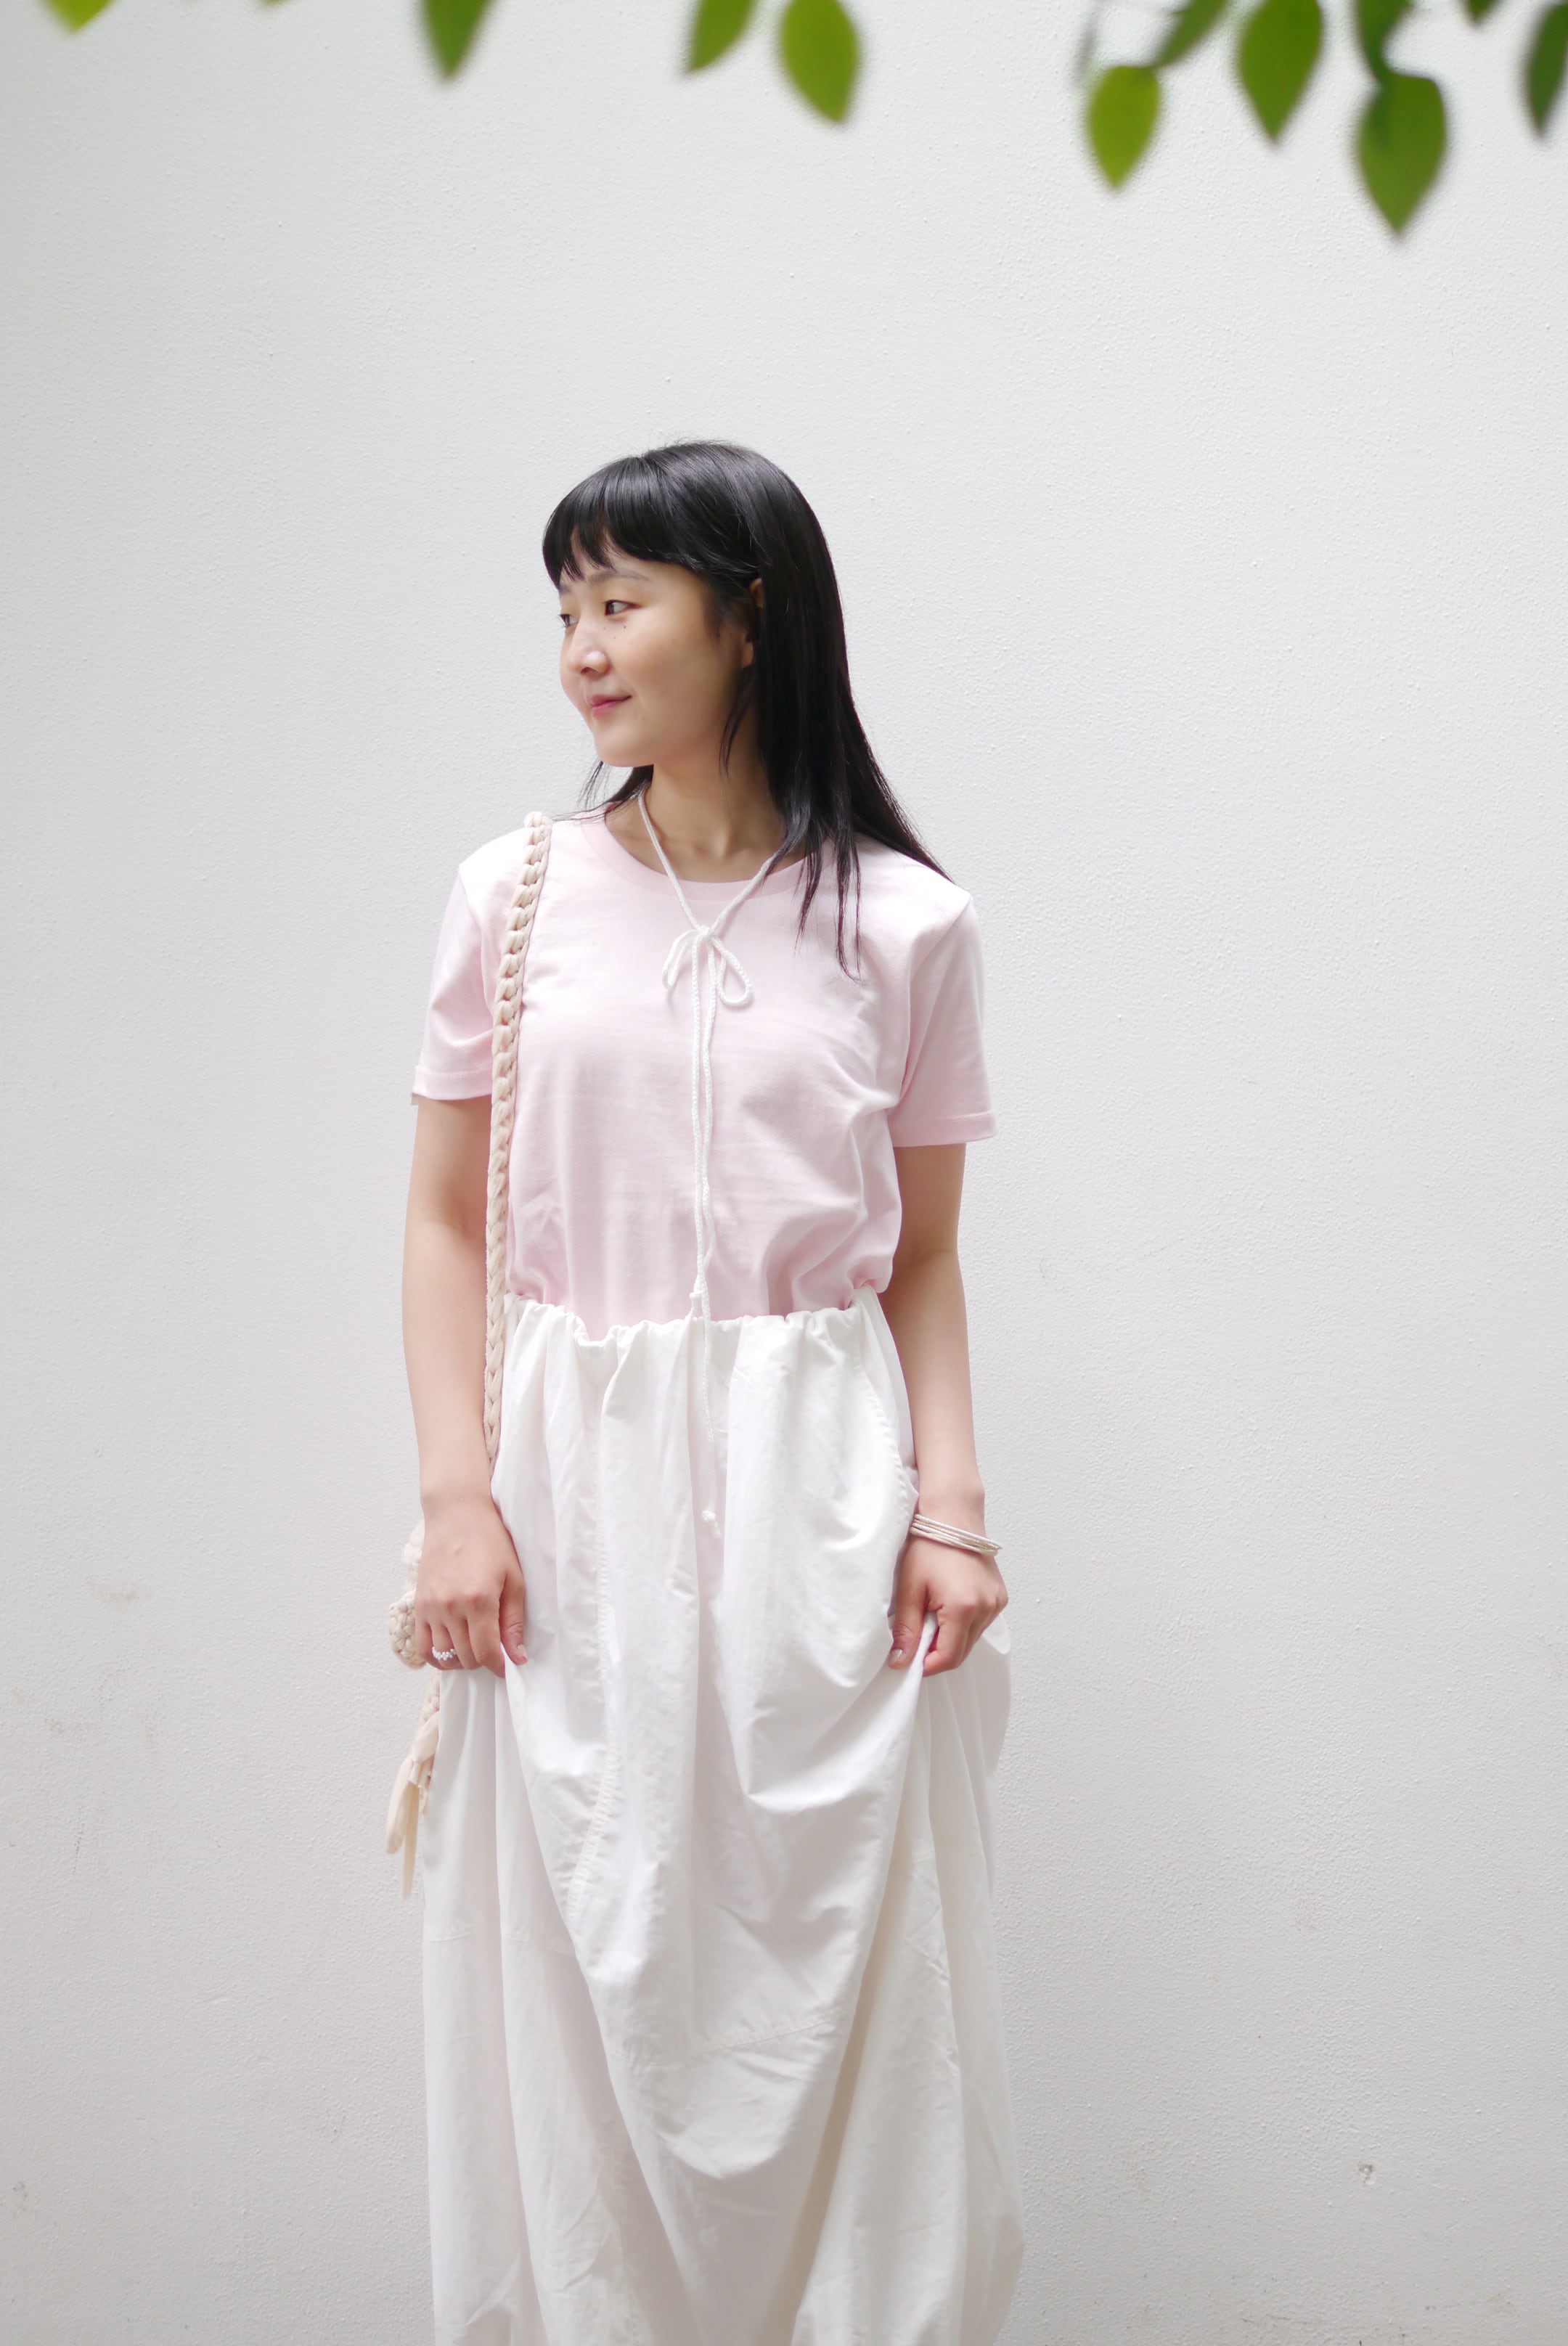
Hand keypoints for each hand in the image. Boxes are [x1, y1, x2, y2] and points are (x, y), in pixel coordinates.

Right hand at [415, 1490, 527, 1677]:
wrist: (457, 1514)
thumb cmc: (491, 1541)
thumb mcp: (514, 1579)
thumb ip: (514, 1621)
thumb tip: (518, 1657)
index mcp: (479, 1600)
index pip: (486, 1652)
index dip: (498, 1666)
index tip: (507, 1665)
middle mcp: (451, 1607)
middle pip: (466, 1657)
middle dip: (483, 1661)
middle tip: (493, 1651)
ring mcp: (431, 1607)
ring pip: (444, 1655)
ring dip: (461, 1659)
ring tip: (474, 1647)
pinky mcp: (419, 1604)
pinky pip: (422, 1645)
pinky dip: (436, 1656)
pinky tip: (451, 1650)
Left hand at [887, 1518, 1006, 1675]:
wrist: (952, 1515)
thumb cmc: (928, 1546)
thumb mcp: (910, 1589)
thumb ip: (906, 1630)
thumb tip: (900, 1661)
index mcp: (964, 1607)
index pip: (949, 1657)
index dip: (927, 1664)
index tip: (909, 1658)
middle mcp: (987, 1607)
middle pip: (962, 1652)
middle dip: (938, 1652)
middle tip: (917, 1635)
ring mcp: (997, 1602)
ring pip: (971, 1640)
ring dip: (951, 1638)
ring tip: (931, 1614)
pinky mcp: (1000, 1597)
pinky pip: (980, 1624)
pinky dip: (963, 1625)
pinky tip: (947, 1607)